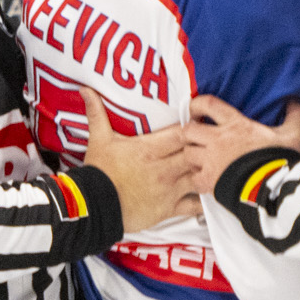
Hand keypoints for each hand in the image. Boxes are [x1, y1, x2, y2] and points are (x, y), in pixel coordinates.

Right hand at [82, 89, 196, 232]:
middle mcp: (163, 168)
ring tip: (213, 169)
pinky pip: (194, 206)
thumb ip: (96, 113)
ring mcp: (168, 190)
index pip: (183, 133)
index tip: (197, 126)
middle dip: (204, 150)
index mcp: (150, 148)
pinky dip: (203, 201)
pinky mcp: (168, 210)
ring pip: (201, 177)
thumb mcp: (98, 140)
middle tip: (210, 147)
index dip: (194, 128)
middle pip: (196, 153)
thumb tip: (85, 89)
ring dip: (207, 173)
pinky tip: (207, 196)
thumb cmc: (99, 173)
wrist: (92, 207)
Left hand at [184, 94, 299, 194]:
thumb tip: (296, 104)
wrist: (273, 188)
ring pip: (187, 153)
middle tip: (193, 136)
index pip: (207, 104)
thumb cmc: (280, 161)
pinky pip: (192, 178)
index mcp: (235, 125)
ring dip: (191, 156)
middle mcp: (218, 140)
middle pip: (188, 129)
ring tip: (199, 160)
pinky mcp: (209, 182)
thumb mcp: (292, 134)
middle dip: (189, 132)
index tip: (195, 109)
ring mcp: (211, 161)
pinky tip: (204, 180)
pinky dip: (196, 179)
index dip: (196, 104)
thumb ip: (294, 116)